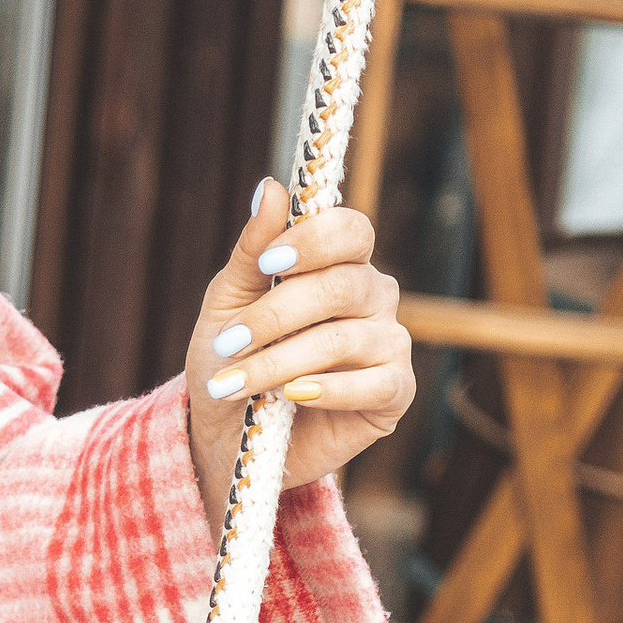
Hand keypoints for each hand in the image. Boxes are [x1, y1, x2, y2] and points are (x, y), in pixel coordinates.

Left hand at [186, 178, 414, 515]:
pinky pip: (375, 384)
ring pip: (347, 338)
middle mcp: (373, 297)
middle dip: (276, 315)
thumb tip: (271, 187)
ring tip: (234, 383)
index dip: (315, 241)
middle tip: (227, 343)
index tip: (270, 263)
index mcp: (338, 264)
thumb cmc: (230, 359)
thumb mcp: (228, 304)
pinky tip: (292, 397)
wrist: (228, 435)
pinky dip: (328, 390)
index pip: (351, 231)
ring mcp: (389, 344)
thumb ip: (253, 250)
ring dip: (281, 362)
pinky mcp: (394, 393)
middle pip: (344, 286)